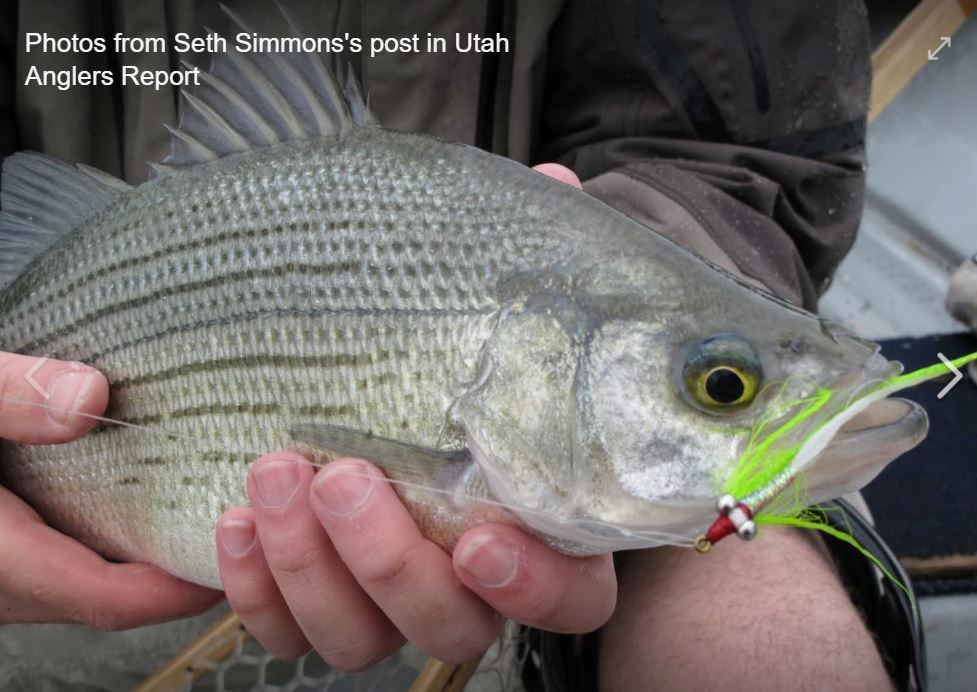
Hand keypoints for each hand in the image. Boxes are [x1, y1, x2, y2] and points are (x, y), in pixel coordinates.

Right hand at [0, 352, 220, 627]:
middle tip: (244, 530)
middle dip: (176, 577)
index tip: (242, 558)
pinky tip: (137, 498)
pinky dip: (106, 543)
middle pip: (105, 599)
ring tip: (205, 511)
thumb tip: (91, 397)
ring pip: (81, 585)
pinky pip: (60, 564)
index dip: (181, 589)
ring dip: (142, 562)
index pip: (107, 598)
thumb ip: (5, 397)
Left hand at [216, 164, 617, 669]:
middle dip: (390, 560)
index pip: (568, 592)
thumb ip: (523, 249)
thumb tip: (558, 184)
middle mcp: (456, 572)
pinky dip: (256, 588)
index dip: (533, 583)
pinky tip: (235, 518)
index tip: (481, 535)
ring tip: (276, 467)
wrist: (317, 358)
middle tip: (342, 471)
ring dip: (314, 566)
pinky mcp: (304, 594)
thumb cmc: (416, 331)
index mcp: (525, 518)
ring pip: (361, 638)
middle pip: (451, 624)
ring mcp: (376, 590)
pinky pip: (285, 632)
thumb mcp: (467, 284)